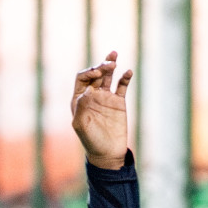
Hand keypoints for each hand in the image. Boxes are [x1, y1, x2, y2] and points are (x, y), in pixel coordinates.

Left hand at [71, 50, 133, 169]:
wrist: (108, 153)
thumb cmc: (90, 141)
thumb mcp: (81, 125)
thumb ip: (81, 106)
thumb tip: (89, 89)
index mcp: (79, 99)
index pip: (82, 78)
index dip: (89, 72)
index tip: (97, 75)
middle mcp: (92, 96)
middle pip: (95, 74)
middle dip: (101, 66)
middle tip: (109, 64)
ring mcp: (106, 97)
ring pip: (108, 76)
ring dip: (110, 64)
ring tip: (114, 55)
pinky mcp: (119, 102)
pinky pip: (122, 86)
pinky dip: (125, 78)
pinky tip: (128, 72)